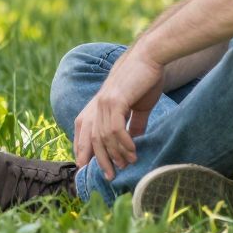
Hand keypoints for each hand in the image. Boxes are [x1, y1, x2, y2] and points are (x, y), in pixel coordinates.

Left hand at [73, 46, 163, 180]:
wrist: (150, 57)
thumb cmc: (145, 79)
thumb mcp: (137, 106)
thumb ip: (133, 124)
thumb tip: (133, 143)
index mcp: (98, 105)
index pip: (83, 131)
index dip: (82, 150)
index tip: (88, 168)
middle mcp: (97, 105)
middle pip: (91, 140)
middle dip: (99, 160)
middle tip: (110, 176)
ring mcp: (103, 102)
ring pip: (103, 137)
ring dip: (116, 154)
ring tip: (128, 163)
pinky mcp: (114, 101)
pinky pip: (114, 130)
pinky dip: (123, 143)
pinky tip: (132, 151)